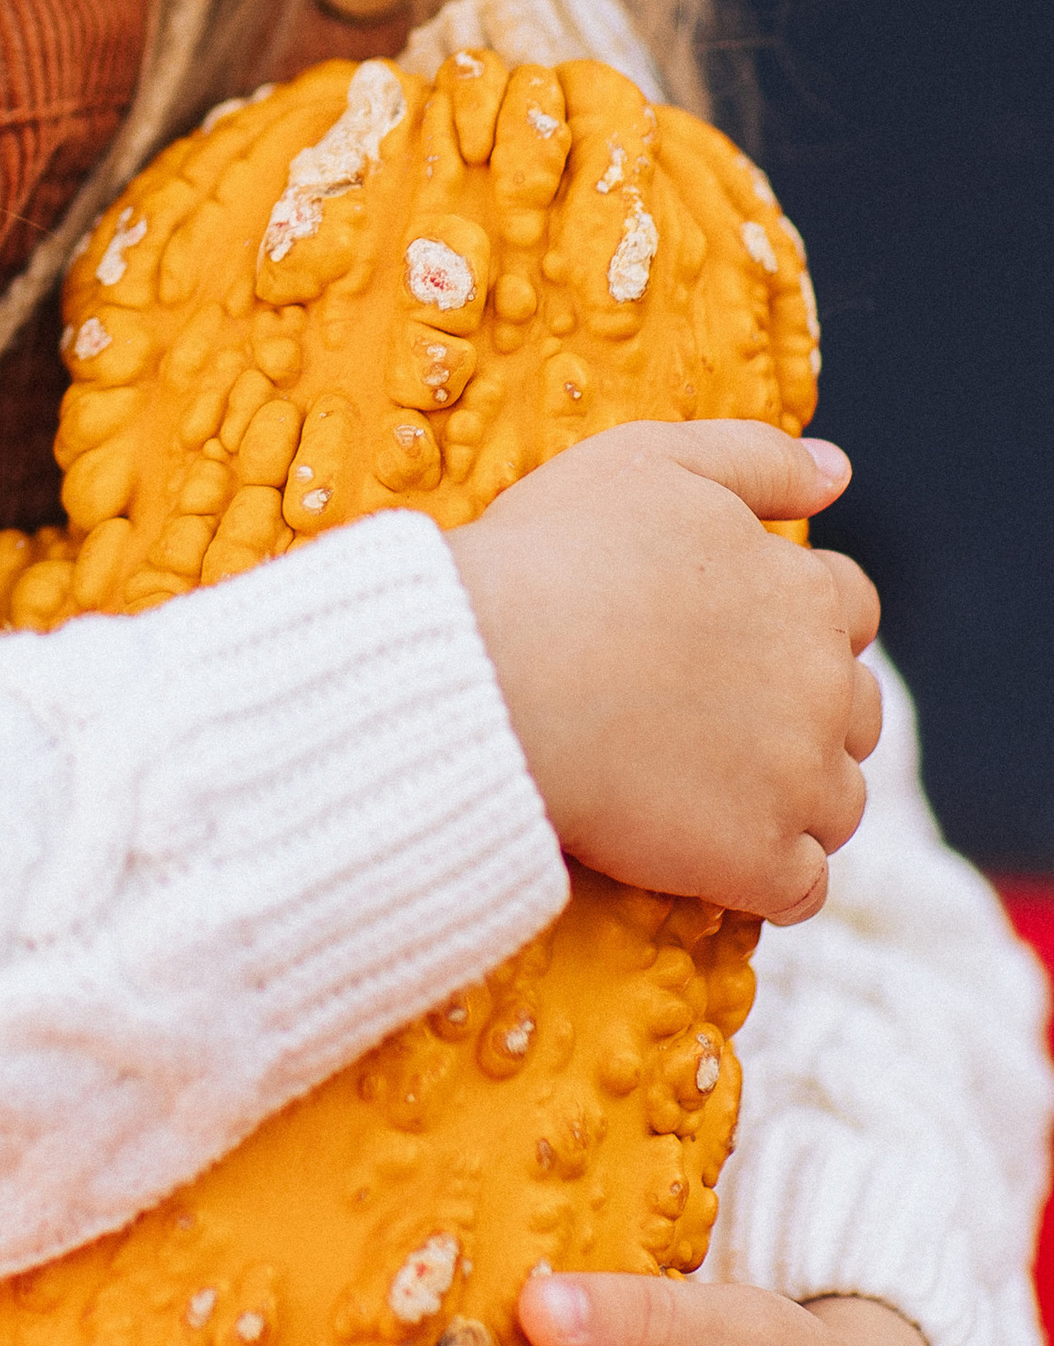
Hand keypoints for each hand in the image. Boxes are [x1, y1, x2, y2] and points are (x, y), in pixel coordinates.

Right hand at [450, 425, 880, 922]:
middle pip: (853, 709)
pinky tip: (704, 852)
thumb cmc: (555, 557)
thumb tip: (838, 470)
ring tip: (698, 784)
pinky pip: (801, 887)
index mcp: (806, 594)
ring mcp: (799, 782)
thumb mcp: (650, 461)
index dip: (792, 617)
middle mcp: (825, 689)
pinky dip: (765, 876)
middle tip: (705, 713)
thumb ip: (757, 458)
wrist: (490, 674)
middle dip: (799, 711)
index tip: (725, 634)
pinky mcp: (759, 863)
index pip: (849, 608)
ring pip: (837, 802)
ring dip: (788, 797)